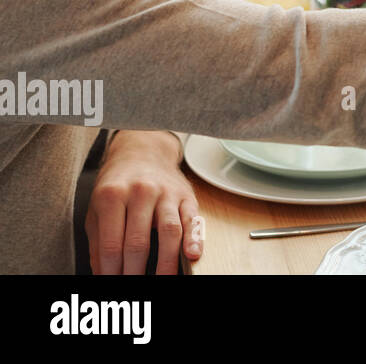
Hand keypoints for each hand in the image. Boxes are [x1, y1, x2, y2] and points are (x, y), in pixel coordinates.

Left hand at [87, 131, 201, 274]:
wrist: (142, 152)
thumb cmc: (117, 185)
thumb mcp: (96, 209)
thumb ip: (98, 242)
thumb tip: (102, 273)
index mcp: (112, 196)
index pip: (112, 245)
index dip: (111, 272)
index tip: (112, 286)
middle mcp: (140, 192)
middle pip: (138, 242)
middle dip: (135, 273)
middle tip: (133, 288)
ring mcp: (166, 193)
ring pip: (168, 232)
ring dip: (165, 263)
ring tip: (162, 281)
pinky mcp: (186, 195)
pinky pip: (192, 220)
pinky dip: (194, 239)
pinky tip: (191, 255)